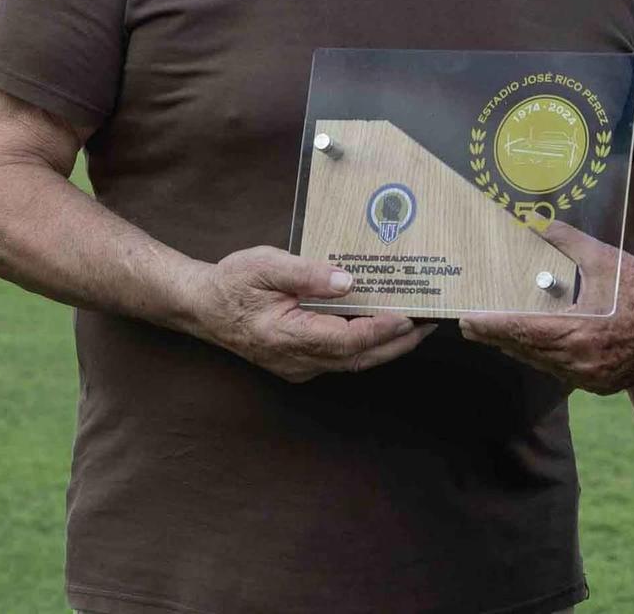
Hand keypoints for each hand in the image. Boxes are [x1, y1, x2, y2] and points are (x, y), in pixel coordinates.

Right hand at [191, 246, 433, 382]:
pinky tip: (382, 328)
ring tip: (416, 326)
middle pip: (357, 360)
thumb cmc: (233, 283)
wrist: (203, 307)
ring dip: (385, 347)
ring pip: (352, 363)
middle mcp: (296, 360)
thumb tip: (347, 281)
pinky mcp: (299, 364)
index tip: (410, 316)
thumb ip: (307, 274)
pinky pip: (340, 360)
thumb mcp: (266, 265)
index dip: (381, 330)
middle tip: (429, 324)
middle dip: (397, 343)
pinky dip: (366, 347)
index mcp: (287, 336)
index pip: (346, 340)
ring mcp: (298, 367)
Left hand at [459, 220, 633, 393]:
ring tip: (500, 334)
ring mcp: (591, 378)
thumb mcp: (606, 260)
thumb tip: (539, 223)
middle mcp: (580, 362)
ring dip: (521, 349)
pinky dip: (548, 359)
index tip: (468, 320)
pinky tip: (539, 346)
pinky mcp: (602, 385)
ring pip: (543, 365)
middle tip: (474, 325)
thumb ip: (568, 241)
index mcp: (578, 332)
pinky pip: (563, 373)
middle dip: (499, 337)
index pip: (522, 331)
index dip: (492, 326)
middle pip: (527, 351)